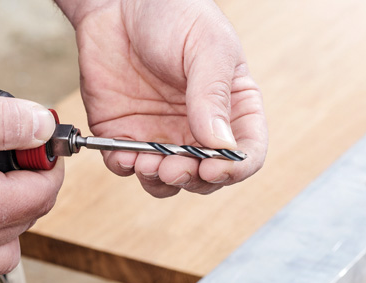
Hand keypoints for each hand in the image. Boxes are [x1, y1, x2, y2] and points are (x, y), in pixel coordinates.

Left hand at [59, 0, 266, 196]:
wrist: (118, 1)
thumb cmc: (173, 13)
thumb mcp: (206, 46)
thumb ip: (212, 94)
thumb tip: (220, 144)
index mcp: (233, 107)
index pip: (247, 152)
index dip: (235, 169)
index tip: (214, 167)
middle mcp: (199, 128)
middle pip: (207, 176)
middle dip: (192, 179)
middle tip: (175, 167)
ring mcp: (162, 135)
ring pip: (167, 180)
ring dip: (160, 181)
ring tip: (148, 164)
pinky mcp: (125, 134)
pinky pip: (126, 165)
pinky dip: (126, 168)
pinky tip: (123, 155)